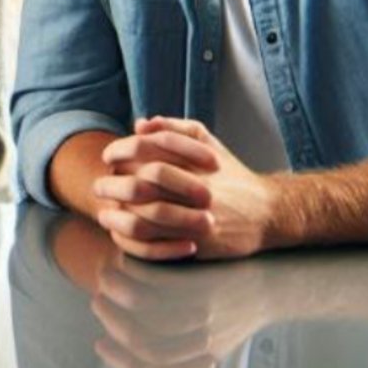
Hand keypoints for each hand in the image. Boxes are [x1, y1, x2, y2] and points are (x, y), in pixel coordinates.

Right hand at [88, 259, 273, 367]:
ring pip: (141, 307)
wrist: (281, 286)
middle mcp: (200, 340)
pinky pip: (157, 279)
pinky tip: (125, 263)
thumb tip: (138, 357)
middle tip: (98, 304)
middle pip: (140, 339)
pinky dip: (133, 272)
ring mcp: (203, 310)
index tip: (101, 344)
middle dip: (111, 322)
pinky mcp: (204, 282)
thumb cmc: (242, 314)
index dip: (118, 359)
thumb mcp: (217, 343)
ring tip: (105, 280)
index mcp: (199, 357)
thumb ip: (181, 353)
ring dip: (115, 294)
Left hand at [95, 117, 277, 260]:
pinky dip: (132, 237)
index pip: (149, 150)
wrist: (268, 212)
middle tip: (99, 185)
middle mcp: (199, 188)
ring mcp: (199, 217)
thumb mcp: (209, 144)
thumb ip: (175, 129)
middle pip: (143, 183)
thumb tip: (141, 123)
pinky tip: (120, 230)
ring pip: (146, 216)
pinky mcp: (199, 243)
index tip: (108, 157)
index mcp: (198, 161)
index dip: (121, 151)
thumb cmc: (231, 176)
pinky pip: (156, 244)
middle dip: (113, 184)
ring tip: (105, 209)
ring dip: (118, 213)